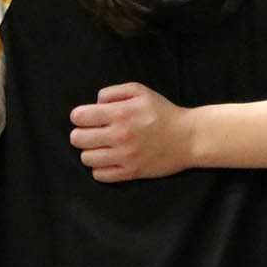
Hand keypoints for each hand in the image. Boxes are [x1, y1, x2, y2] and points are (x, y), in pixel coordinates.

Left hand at [67, 82, 196, 181]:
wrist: (188, 138)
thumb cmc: (163, 113)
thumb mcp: (140, 91)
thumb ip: (113, 92)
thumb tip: (94, 103)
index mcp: (120, 113)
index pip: (79, 117)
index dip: (79, 116)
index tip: (86, 118)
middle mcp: (120, 135)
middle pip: (77, 139)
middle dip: (81, 134)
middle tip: (92, 133)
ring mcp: (125, 156)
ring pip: (86, 158)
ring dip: (90, 151)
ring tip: (101, 147)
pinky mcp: (131, 172)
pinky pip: (100, 175)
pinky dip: (100, 168)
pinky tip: (109, 160)